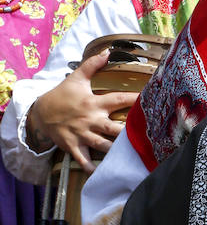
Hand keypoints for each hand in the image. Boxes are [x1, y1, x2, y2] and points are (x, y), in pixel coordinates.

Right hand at [26, 51, 138, 171]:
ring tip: (131, 156)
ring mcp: (82, 135)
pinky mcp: (73, 146)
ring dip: (115, 151)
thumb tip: (108, 51)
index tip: (149, 100)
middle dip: (127, 133)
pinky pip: (83, 159)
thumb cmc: (62, 95)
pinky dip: (91, 167)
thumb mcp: (76, 78)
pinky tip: (101, 173)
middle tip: (145, 137)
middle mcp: (90, 120)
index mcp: (94, 103)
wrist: (40, 112)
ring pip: (102, 145)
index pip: (118, 99)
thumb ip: (93, 65)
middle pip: (113, 128)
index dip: (134, 99)